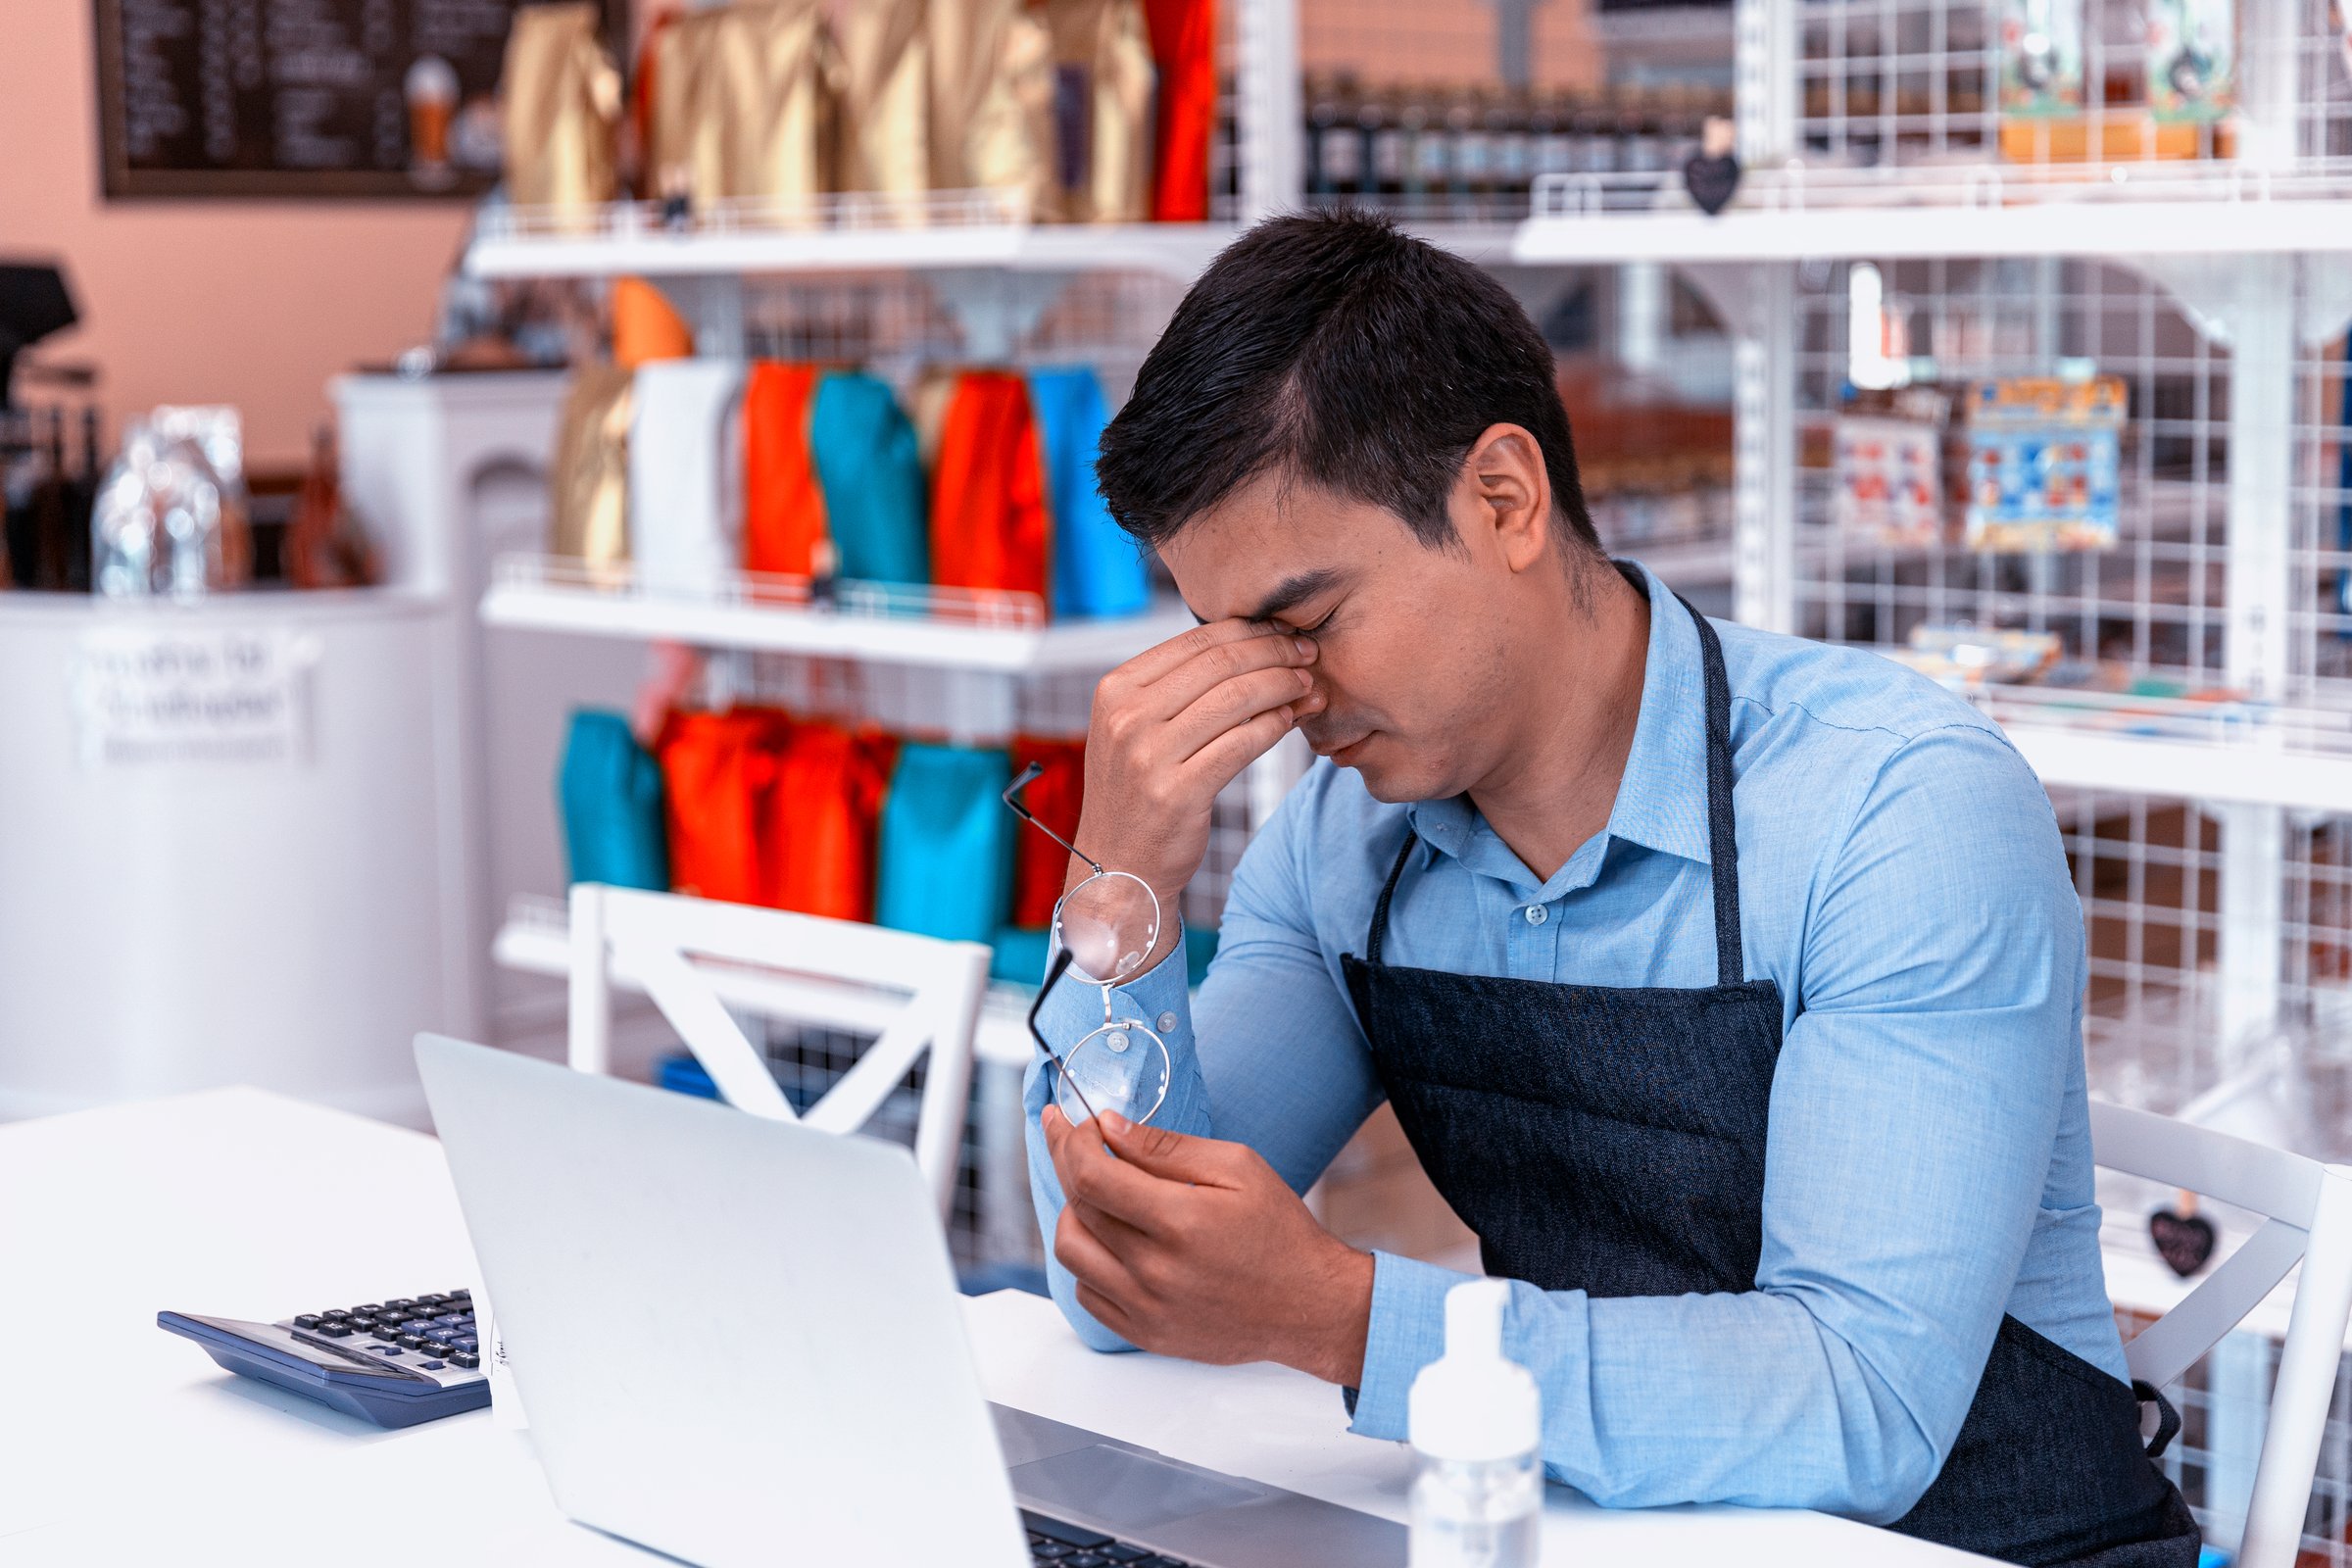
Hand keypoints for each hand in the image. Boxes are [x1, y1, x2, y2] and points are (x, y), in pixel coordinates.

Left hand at [1042, 1106, 1372, 1385]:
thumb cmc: (1279, 1234)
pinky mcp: (1145, 1333)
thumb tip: (1109, 1127)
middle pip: (1076, 1208)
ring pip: (1070, 1251)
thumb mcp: (1238, 1168)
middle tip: (1074, 1141)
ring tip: (1099, 1194)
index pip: (1091, 1176)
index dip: (1071, 1141)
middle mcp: (1155, 1270)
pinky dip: (1088, 1259)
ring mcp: (1146, 1307)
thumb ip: (1167, 1146)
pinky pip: (1086, 1292)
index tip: (1073, 1122)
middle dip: (1067, 1163)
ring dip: (1073, 1213)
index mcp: (1180, 1221)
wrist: (1308, 1307)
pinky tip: (1112, 1239)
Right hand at [1075, 622, 1323, 968]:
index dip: (1249, 630)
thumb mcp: (1135, 729)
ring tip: (1308, 685)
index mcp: (1115, 689)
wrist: (1118, 868)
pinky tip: (1291, 720)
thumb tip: (1249, 643)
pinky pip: (1242, 744)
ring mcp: (1148, 755)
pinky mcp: (1177, 792)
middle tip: (1308, 652)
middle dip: (1274, 652)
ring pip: (1236, 699)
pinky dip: (1275, 725)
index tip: (1284, 632)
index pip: (1195, 640)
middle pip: (1220, 663)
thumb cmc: (1137, 793)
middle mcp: (1126, 717)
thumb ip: (1175, 689)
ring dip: (1283, 685)